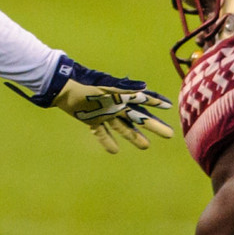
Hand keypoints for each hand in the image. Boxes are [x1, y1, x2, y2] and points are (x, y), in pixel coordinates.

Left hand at [46, 56, 175, 151]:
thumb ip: (125, 88)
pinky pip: (102, 133)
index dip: (156, 102)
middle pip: (139, 118)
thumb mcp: (106, 86)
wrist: (63, 87)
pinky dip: (107, 141)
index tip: (170, 106)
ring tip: (146, 146)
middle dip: (154, 125)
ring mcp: (105, 114)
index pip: (143, 99)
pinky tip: (115, 151)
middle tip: (170, 134)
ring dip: (134, 137)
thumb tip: (145, 87)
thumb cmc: (86, 83)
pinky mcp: (92, 120)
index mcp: (122, 95)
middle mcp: (116, 105)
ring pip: (123, 128)